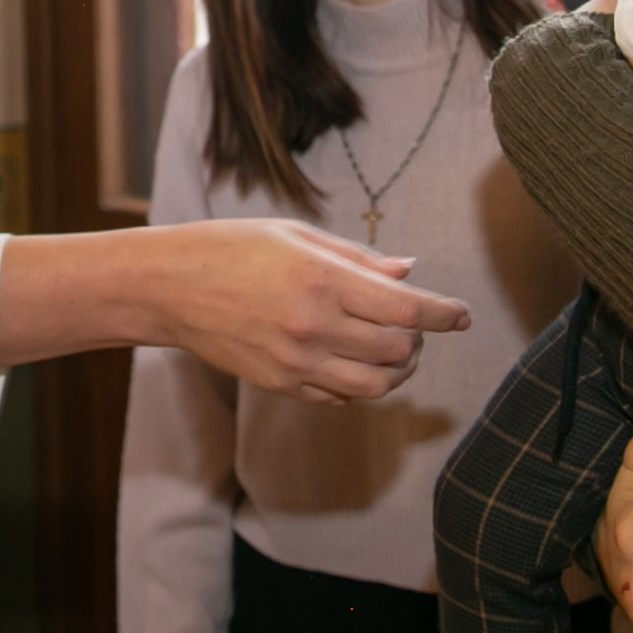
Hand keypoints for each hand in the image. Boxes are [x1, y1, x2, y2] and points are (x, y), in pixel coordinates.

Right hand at [146, 218, 468, 403]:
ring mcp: (296, 362)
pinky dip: (360, 383)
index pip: (407, 309)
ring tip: (393, 349)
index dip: (445, 314)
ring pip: (376, 385)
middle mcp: (314, 326)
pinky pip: (340, 397)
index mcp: (322, 281)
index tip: (462, 316)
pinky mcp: (280, 385)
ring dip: (396, 370)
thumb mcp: (297, 236)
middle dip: (419, 340)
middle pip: (398, 350)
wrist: (170, 287)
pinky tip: (353, 360)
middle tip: (416, 325)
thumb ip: (357, 259)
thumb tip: (409, 273)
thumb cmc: (232, 247)